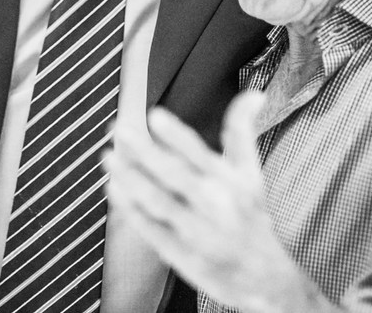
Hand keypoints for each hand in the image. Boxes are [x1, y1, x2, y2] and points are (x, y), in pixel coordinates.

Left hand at [104, 92, 321, 312]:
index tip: (154, 115)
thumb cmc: (251, 217)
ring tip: (108, 156)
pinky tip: (114, 189)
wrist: (262, 277)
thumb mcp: (252, 173)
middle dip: (143, 152)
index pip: (200, 154)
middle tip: (118, 130)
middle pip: (173, 175)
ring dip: (130, 179)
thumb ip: (243, 132)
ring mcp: (194, 231)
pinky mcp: (179, 253)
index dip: (176, 135)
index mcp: (229, 182)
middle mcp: (213, 205)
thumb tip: (254, 93)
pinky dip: (131, 209)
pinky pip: (150, 228)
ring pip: (157, 201)